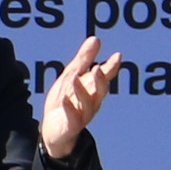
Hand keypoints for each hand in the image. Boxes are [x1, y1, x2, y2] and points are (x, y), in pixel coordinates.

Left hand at [39, 37, 121, 153]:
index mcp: (92, 90)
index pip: (104, 77)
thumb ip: (83, 59)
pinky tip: (65, 99)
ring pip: (87, 104)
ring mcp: (82, 115)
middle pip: (100, 92)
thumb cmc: (65, 102)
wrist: (53, 131)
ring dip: (82, 92)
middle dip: (100, 81)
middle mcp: (91, 102)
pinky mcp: (71, 126)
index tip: (117, 56)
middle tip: (98, 69)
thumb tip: (95, 38)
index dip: (111, 67)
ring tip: (75, 79)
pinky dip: (70, 109)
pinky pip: (72, 118)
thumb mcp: (71, 76)